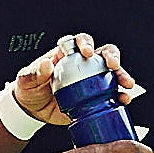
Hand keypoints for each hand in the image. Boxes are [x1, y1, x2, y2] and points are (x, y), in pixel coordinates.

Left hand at [12, 33, 140, 124]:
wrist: (33, 111)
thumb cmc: (30, 89)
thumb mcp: (26, 80)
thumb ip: (35, 72)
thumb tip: (46, 63)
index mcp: (67, 55)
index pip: (79, 41)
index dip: (85, 43)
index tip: (87, 52)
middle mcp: (83, 64)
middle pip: (102, 53)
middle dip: (111, 56)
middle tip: (113, 64)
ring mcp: (92, 79)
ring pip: (113, 71)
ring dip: (122, 75)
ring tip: (126, 83)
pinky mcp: (97, 96)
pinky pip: (112, 93)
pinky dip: (121, 96)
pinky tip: (123, 99)